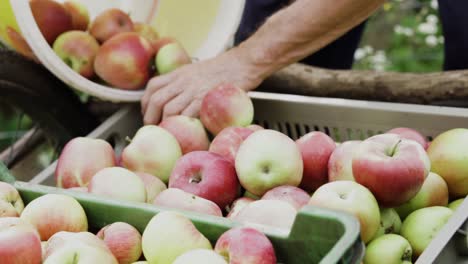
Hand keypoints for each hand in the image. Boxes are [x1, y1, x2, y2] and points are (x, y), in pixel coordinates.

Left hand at [141, 49, 261, 124]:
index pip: (153, 86)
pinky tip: (185, 132)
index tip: (147, 113)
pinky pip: (188, 115)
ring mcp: (193, 91)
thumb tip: (178, 98)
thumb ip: (185, 82)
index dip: (145, 102)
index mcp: (179, 73)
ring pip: (169, 109)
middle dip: (150, 117)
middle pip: (156, 100)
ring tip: (168, 133)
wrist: (242, 64)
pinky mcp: (205, 100)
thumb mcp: (198, 70)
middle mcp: (182, 81)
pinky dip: (184, 126)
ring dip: (165, 124)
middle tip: (153, 128)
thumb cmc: (225, 69)